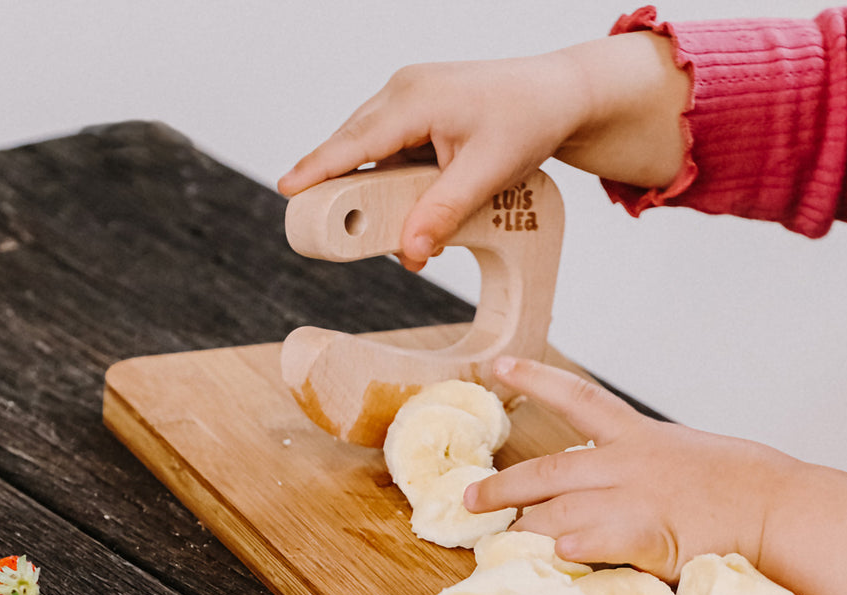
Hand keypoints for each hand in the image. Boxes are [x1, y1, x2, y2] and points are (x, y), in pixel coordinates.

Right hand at [277, 33, 689, 270]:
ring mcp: (410, 96)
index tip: (287, 190)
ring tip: (410, 235)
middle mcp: (405, 90)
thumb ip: (444, 212)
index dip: (319, 168)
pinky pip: (393, 147)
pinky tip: (420, 208)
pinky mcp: (419, 108)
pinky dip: (400, 180)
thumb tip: (411, 250)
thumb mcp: (488, 174)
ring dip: (384, 194)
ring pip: (374, 150)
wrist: (558, 94)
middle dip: (355, 196)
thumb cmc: (528, 120)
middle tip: (346, 237)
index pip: (355, 140)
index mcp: (417, 99)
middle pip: (356, 147)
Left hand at [463, 357, 795, 580]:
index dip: (536, 379)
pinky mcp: (648, 537)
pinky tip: (553, 555)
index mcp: (641, 438)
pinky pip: (593, 541)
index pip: (579, 397)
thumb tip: (625, 490)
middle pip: (548, 469)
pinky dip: (568, 548)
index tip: (500, 363)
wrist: (785, 509)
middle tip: (470, 501)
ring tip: (503, 545)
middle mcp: (629, 463)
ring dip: (528, 529)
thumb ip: (652, 473)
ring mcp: (636, 499)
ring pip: (559, 511)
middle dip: (503, 486)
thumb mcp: (692, 463)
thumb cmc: (749, 491)